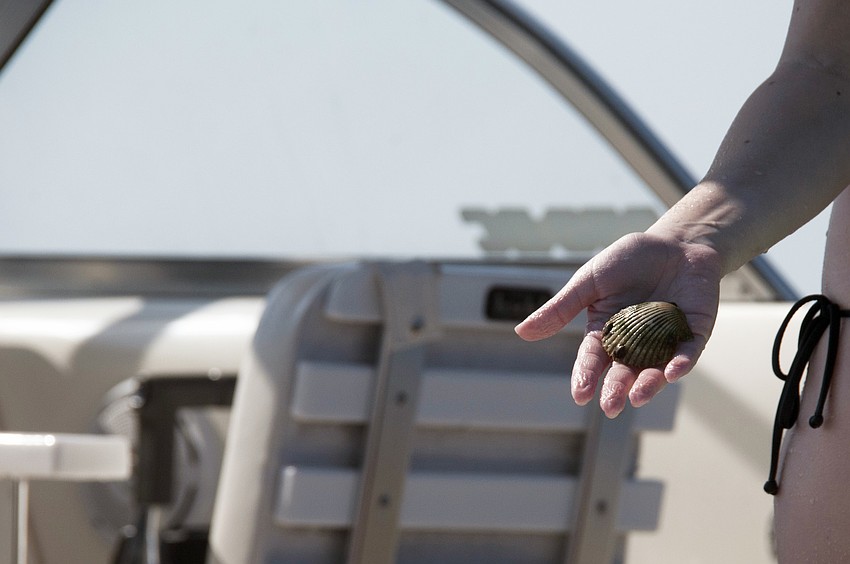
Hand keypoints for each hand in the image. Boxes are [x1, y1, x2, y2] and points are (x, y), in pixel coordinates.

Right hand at [515, 231, 721, 417]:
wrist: (674, 242)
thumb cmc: (628, 260)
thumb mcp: (589, 282)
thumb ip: (560, 309)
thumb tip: (521, 332)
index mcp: (606, 333)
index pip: (593, 359)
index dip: (586, 376)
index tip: (580, 394)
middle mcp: (635, 344)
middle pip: (623, 371)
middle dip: (616, 389)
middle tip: (609, 407)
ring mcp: (665, 341)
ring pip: (655, 370)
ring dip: (647, 385)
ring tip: (637, 397)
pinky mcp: (693, 333)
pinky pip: (687, 353)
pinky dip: (681, 363)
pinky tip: (673, 372)